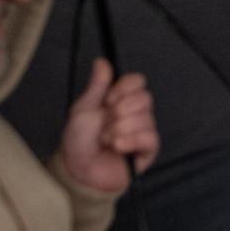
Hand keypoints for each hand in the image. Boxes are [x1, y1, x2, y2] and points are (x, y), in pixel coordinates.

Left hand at [58, 59, 158, 193]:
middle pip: (145, 98)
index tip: (107, 99)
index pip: (138, 81)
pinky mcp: (148, 151)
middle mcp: (135, 113)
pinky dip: (131, 140)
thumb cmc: (79, 140)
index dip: (124, 88)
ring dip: (120, 129)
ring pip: (146, 119)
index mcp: (121, 100)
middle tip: (105, 123)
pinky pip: (150, 138)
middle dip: (121, 111)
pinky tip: (117, 147)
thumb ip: (96, 85)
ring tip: (106, 140)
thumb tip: (102, 61)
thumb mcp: (83, 109)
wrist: (78, 170)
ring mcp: (143, 132)